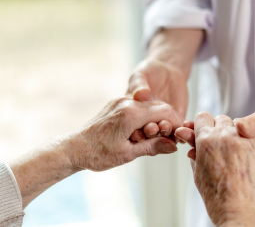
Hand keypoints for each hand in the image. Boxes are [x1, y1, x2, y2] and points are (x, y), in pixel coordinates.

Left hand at [62, 96, 180, 171]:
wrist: (74, 147)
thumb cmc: (98, 154)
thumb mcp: (128, 154)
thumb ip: (153, 147)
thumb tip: (173, 146)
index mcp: (132, 114)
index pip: (164, 112)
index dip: (176, 123)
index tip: (180, 135)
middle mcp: (127, 102)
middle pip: (158, 106)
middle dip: (167, 120)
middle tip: (170, 137)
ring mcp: (119, 101)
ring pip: (148, 104)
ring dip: (157, 117)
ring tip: (157, 135)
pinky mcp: (115, 103)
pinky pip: (137, 105)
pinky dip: (145, 115)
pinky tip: (144, 129)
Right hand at [127, 28, 203, 140]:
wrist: (168, 70)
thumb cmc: (149, 71)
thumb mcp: (140, 75)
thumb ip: (138, 85)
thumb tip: (139, 95)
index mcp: (133, 114)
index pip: (132, 127)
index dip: (134, 131)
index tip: (136, 131)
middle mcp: (147, 121)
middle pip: (148, 133)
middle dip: (149, 133)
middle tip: (152, 128)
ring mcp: (163, 121)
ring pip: (164, 134)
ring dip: (165, 133)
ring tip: (166, 126)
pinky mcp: (177, 120)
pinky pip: (179, 129)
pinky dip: (181, 131)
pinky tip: (181, 128)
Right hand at [176, 113, 254, 226]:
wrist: (245, 216)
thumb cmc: (220, 201)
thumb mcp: (199, 175)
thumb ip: (195, 154)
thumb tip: (192, 146)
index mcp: (206, 140)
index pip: (202, 117)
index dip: (203, 126)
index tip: (206, 133)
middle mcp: (225, 135)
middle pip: (221, 119)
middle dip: (219, 130)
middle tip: (223, 147)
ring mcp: (246, 138)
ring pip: (238, 125)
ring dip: (236, 134)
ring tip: (238, 154)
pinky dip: (252, 140)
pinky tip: (251, 156)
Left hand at [234, 91, 254, 162]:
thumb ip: (254, 123)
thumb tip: (238, 127)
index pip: (241, 154)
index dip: (231, 141)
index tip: (228, 129)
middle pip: (238, 152)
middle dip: (230, 138)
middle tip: (231, 124)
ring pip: (238, 144)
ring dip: (232, 134)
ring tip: (236, 123)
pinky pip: (241, 139)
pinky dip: (236, 131)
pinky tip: (239, 124)